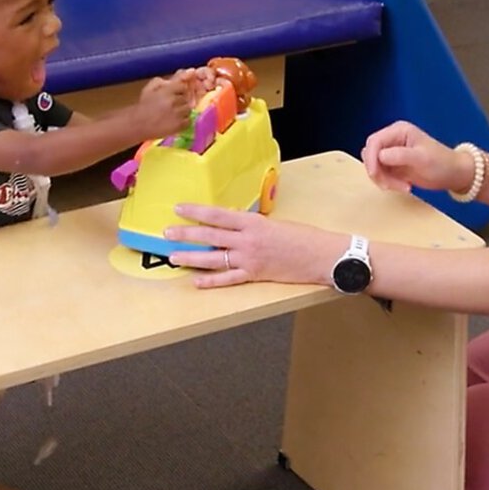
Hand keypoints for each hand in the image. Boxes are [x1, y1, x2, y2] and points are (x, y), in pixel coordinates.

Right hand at [130, 69, 204, 139]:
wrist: (138, 124)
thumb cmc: (144, 105)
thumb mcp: (150, 88)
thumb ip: (162, 81)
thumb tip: (177, 76)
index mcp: (166, 90)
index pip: (183, 86)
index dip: (179, 90)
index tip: (174, 94)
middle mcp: (173, 101)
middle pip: (186, 98)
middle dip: (181, 100)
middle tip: (171, 105)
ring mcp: (177, 114)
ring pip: (188, 109)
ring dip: (183, 110)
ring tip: (173, 113)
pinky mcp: (178, 125)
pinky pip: (188, 120)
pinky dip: (183, 121)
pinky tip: (174, 120)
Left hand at [163, 203, 348, 288]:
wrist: (322, 256)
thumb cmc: (303, 237)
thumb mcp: (275, 223)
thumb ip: (252, 225)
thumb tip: (232, 224)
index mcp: (253, 222)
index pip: (218, 215)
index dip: (196, 211)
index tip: (179, 208)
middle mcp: (248, 240)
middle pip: (210, 236)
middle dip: (186, 234)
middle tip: (166, 233)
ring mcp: (250, 259)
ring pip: (214, 259)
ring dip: (191, 258)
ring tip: (174, 257)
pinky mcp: (255, 276)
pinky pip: (228, 279)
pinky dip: (211, 281)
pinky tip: (197, 281)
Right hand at [361, 121, 463, 194]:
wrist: (453, 174)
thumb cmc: (441, 163)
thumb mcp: (422, 159)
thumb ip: (401, 155)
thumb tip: (380, 156)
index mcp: (399, 131)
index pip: (374, 141)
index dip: (371, 158)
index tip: (374, 174)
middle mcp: (393, 139)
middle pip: (370, 153)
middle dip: (377, 171)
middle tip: (390, 185)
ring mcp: (392, 152)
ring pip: (374, 166)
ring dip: (384, 179)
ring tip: (403, 187)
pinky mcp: (393, 165)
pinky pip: (381, 174)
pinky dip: (388, 183)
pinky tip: (404, 186)